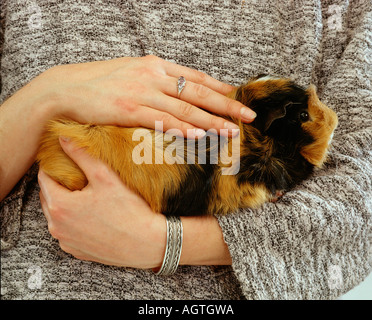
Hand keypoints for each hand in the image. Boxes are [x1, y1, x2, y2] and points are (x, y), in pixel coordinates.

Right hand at [36, 55, 255, 136]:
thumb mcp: (132, 73)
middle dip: (227, 105)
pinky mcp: (129, 110)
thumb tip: (176, 92)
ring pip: (186, 108)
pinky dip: (183, 128)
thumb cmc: (99, 83)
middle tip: (248, 116)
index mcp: (156, 66)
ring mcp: (142, 92)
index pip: (197, 77)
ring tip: (232, 132)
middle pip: (199, 92)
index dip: (221, 89)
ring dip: (212, 121)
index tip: (239, 99)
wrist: (66, 89)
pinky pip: (162, 120)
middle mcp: (154, 76)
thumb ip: (156, 81)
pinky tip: (200, 135)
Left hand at [38, 137, 231, 267]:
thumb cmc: (128, 209)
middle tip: (75, 177)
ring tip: (84, 196)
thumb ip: (81, 155)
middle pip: (48, 197)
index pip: (44, 179)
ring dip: (64, 204)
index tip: (64, 161)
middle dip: (58, 185)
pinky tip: (90, 216)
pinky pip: (66, 232)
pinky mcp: (76, 251)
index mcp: (60, 205)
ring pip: (55, 216)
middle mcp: (56, 227)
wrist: (146, 243)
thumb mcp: (104, 177)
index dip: (53, 167)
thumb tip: (63, 138)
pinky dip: (72, 222)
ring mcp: (66, 241)